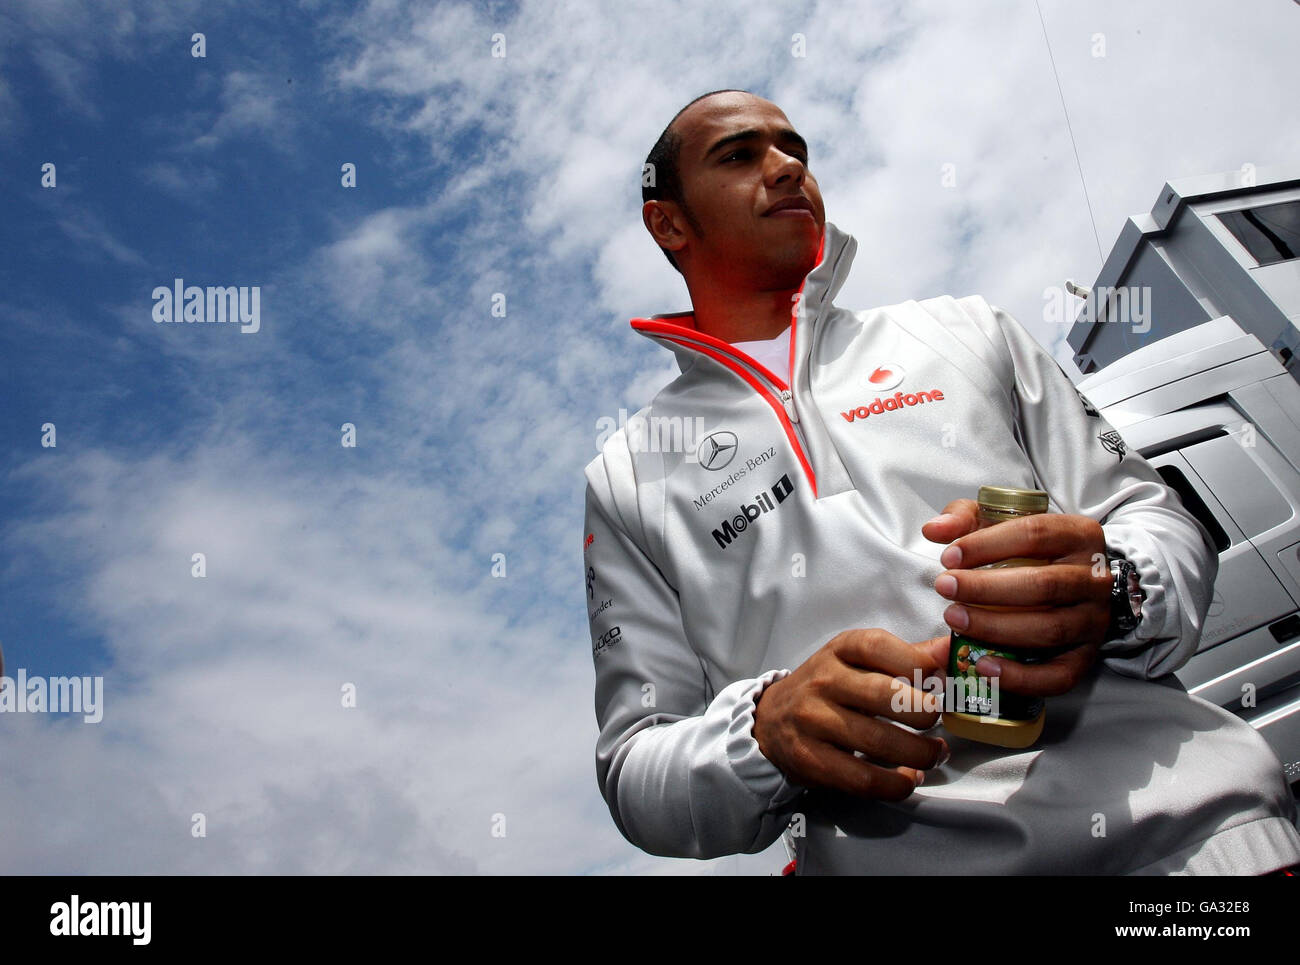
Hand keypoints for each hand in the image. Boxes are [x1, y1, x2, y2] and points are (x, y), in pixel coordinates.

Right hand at [751, 628, 950, 799]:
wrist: (771, 720)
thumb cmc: (828, 688)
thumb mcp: (858, 661)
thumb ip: (907, 656)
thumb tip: (951, 649)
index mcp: (839, 650)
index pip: (878, 646)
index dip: (918, 663)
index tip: (943, 680)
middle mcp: (823, 681)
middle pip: (883, 695)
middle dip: (925, 712)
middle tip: (940, 721)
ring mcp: (814, 721)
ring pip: (879, 742)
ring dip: (921, 753)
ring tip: (935, 754)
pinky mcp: (812, 760)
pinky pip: (864, 779)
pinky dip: (897, 784)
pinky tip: (909, 777)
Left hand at [922, 498, 1110, 696]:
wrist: (1070, 582)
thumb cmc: (1028, 550)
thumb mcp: (999, 522)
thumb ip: (966, 518)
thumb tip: (934, 530)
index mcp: (1078, 535)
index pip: (1035, 534)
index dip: (988, 545)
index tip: (949, 557)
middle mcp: (1093, 579)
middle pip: (1042, 585)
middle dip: (986, 589)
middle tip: (944, 588)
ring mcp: (1093, 621)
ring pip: (1049, 629)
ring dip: (996, 628)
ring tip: (954, 620)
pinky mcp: (1085, 657)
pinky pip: (1059, 675)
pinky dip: (1021, 676)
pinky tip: (985, 666)